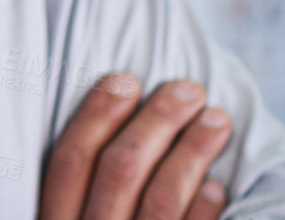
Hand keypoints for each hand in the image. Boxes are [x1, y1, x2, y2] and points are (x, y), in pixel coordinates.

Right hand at [40, 72, 232, 219]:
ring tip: (216, 121)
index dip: (97, 114)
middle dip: (156, 122)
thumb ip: (78, 188)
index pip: (70, 160)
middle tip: (187, 90)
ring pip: (161, 200)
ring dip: (192, 153)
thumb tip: (113, 113)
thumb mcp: (67, 219)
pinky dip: (204, 208)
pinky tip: (216, 185)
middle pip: (119, 171)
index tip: (126, 79)